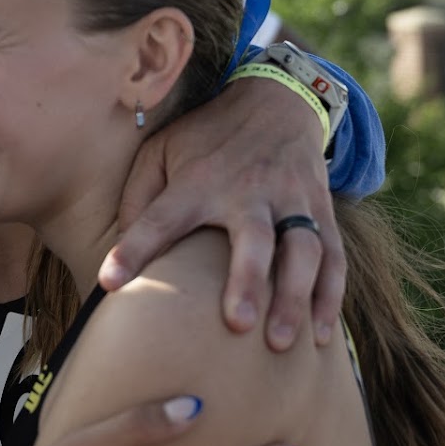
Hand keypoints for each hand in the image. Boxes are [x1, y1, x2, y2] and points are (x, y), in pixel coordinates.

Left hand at [101, 75, 345, 350]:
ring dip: (295, 298)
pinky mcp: (321, 210)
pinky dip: (331, 297)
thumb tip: (116, 253)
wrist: (275, 102)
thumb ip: (138, 198)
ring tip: (279, 343)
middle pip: (254, 238)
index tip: (110, 283)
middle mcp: (248, 192)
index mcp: (198, 181)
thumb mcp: (160, 151)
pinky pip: (335, 257)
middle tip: (238, 324)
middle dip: (248, 281)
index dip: (134, 249)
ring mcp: (291, 201)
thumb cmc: (204, 139)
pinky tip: (321, 336)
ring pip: (304, 251)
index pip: (160, 218)